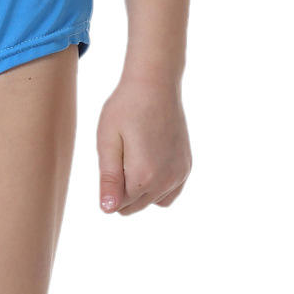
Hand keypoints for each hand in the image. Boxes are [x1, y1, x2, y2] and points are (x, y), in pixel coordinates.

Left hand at [96, 75, 191, 214]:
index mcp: (143, 176)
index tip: (109, 159)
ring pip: (153, 202)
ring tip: (133, 158)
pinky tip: (149, 165)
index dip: (107, 187)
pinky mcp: (187, 166)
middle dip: (122, 191)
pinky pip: (169, 193)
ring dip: (140, 190)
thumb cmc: (125, 108)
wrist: (155, 84)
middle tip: (120, 156)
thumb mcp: (107, 142)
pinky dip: (158, 187)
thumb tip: (108, 209)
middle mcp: (166, 180)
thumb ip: (109, 179)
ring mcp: (180, 174)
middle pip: (135, 206)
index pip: (117, 205)